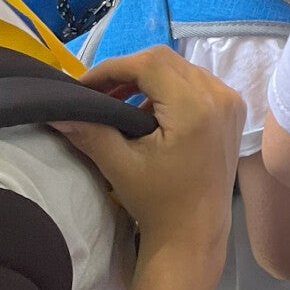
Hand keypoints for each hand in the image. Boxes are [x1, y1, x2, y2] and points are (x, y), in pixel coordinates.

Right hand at [51, 47, 242, 252]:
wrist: (195, 228)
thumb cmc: (158, 200)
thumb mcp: (120, 165)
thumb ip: (90, 131)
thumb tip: (57, 111)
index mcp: (195, 107)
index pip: (150, 63)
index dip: (112, 69)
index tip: (84, 86)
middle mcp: (219, 95)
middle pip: (166, 61)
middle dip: (127, 72)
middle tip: (97, 93)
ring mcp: (230, 101)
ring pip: (181, 69)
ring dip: (147, 80)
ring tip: (117, 102)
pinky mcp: (233, 109)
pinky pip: (196, 83)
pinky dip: (168, 89)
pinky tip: (146, 111)